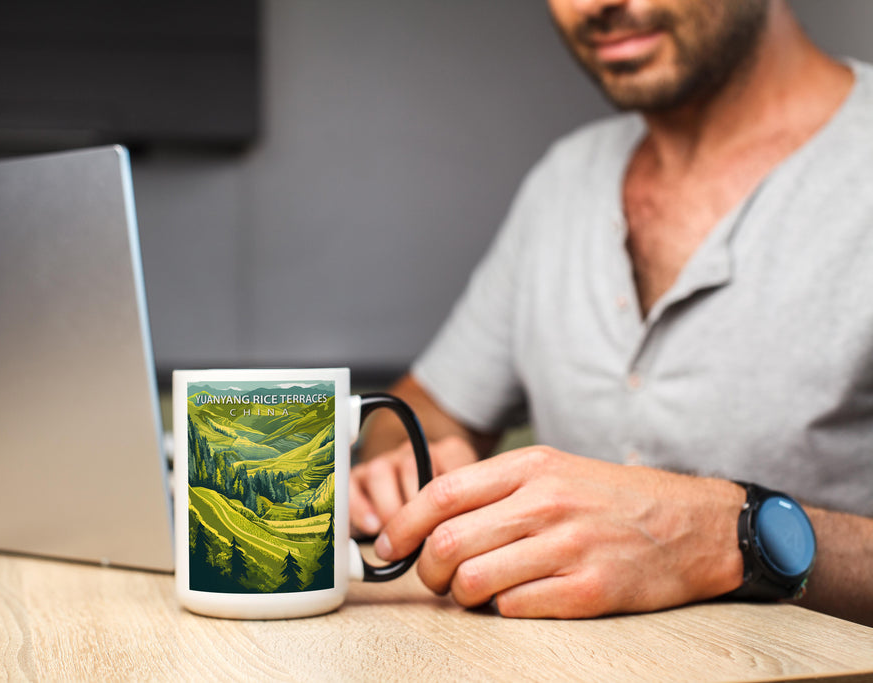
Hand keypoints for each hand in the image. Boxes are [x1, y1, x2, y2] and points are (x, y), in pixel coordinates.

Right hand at [350, 436, 478, 536]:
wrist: (420, 506)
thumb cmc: (447, 512)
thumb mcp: (466, 507)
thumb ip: (466, 513)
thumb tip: (458, 537)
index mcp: (448, 454)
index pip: (452, 464)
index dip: (449, 500)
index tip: (450, 528)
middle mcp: (415, 452)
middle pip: (411, 467)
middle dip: (416, 508)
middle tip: (422, 537)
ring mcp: (386, 462)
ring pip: (380, 472)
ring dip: (389, 509)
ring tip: (398, 536)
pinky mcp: (360, 477)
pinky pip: (352, 485)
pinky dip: (360, 508)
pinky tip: (373, 527)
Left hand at [373, 446, 745, 617]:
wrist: (692, 524)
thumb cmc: (611, 499)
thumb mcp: (553, 471)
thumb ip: (494, 491)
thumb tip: (429, 522)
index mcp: (531, 468)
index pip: (441, 494)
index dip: (402, 525)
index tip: (387, 547)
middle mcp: (546, 503)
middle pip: (447, 542)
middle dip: (425, 571)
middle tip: (433, 579)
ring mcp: (568, 547)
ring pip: (472, 581)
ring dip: (459, 596)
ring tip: (473, 592)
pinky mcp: (589, 590)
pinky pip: (513, 609)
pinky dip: (502, 610)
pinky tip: (516, 599)